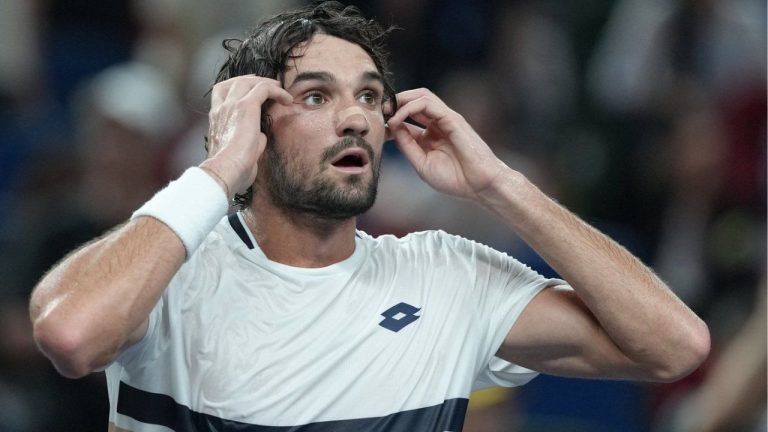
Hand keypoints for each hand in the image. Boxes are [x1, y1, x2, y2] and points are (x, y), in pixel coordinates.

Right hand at [201, 76, 291, 196]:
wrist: (225, 172)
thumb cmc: (232, 171)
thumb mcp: (240, 153)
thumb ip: (251, 141)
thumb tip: (261, 136)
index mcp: (216, 120)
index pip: (221, 94)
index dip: (238, 88)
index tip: (252, 92)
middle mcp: (221, 109)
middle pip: (234, 82)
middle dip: (252, 80)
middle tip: (268, 85)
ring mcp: (231, 106)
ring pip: (248, 81)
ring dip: (265, 83)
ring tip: (280, 89)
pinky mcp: (246, 107)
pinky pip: (264, 89)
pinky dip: (277, 91)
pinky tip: (288, 99)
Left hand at [387, 88, 507, 201]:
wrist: (479, 185)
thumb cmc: (455, 178)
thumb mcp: (421, 163)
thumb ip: (406, 145)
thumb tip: (390, 128)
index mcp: (431, 134)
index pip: (408, 116)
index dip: (390, 117)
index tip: (377, 126)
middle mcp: (438, 123)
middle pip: (414, 99)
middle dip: (394, 102)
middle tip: (379, 111)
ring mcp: (446, 119)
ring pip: (421, 96)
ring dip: (400, 100)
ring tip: (386, 112)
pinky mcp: (452, 119)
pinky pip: (428, 104)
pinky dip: (410, 107)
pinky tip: (397, 119)